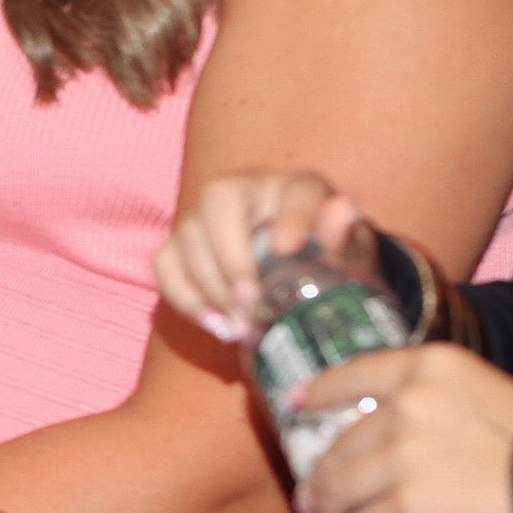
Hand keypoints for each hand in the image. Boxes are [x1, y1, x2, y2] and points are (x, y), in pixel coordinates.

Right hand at [153, 170, 374, 339]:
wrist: (301, 268)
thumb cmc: (327, 256)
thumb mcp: (348, 250)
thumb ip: (344, 233)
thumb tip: (343, 208)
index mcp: (295, 187)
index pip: (296, 191)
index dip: (292, 216)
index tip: (287, 249)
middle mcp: (243, 189)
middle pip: (219, 200)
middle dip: (230, 254)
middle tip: (248, 300)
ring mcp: (205, 214)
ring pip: (187, 234)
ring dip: (209, 284)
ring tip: (240, 325)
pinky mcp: (182, 243)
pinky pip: (164, 262)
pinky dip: (184, 296)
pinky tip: (216, 324)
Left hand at [295, 343, 512, 512]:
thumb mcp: (484, 396)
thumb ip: (436, 407)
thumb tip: (398, 440)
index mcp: (428, 367)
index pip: (357, 371)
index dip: (321, 390)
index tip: (295, 402)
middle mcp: (407, 404)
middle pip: (346, 442)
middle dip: (322, 475)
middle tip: (312, 498)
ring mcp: (403, 454)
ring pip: (342, 486)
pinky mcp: (409, 503)